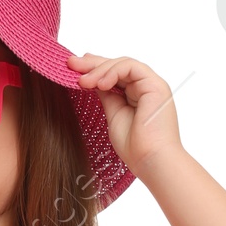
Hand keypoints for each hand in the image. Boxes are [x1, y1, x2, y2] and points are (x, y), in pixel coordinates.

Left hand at [67, 54, 182, 175]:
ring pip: (123, 64)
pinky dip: (113, 72)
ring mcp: (151, 85)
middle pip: (117, 66)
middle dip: (92, 64)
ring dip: (99, 70)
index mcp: (136, 96)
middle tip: (70, 64)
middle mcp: (145, 88)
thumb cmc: (135, 148)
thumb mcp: (113, 116)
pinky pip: (131, 67)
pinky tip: (100, 84)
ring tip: (82, 81)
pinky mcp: (155, 85)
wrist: (151, 161)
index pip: (114, 75)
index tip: (73, 69)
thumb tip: (92, 81)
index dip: (94, 69)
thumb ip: (106, 96)